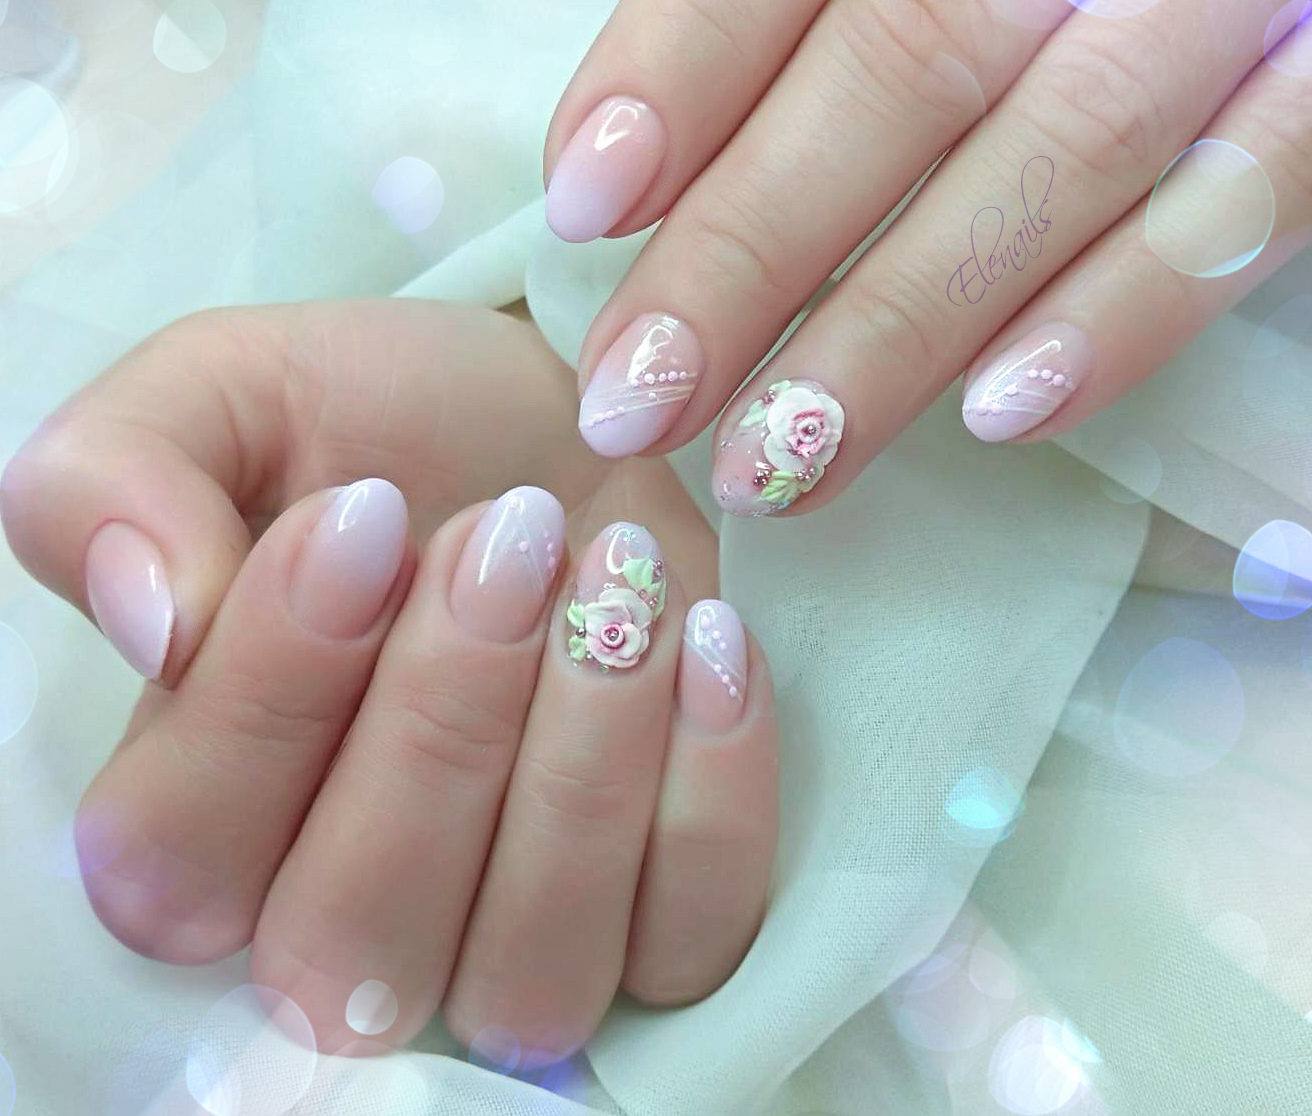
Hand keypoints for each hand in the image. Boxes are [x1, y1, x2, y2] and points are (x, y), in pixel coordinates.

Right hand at [0, 301, 777, 1061]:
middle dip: (441, 724)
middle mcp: (342, 922)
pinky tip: (707, 639)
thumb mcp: (227, 395)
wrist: (569, 424)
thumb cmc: (390, 423)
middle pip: (357, 941)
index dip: (270, 697)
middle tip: (510, 537)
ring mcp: (508, 941)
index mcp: (196, 818)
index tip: (367, 518)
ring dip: (581, 765)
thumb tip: (152, 620)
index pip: (178, 859)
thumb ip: (116, 481)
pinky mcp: (655, 919)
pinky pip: (686, 936)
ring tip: (619, 583)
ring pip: (527, 977)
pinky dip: (708, 792)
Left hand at [545, 0, 1310, 515]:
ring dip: (897, 329)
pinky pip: (1249, 196)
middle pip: (900, 70)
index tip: (582, 205)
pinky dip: (1123, 311)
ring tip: (773, 466)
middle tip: (635, 405)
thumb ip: (775, 31)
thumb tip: (620, 179)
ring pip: (1053, 154)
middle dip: (750, 253)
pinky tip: (1000, 420)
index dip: (678, 75)